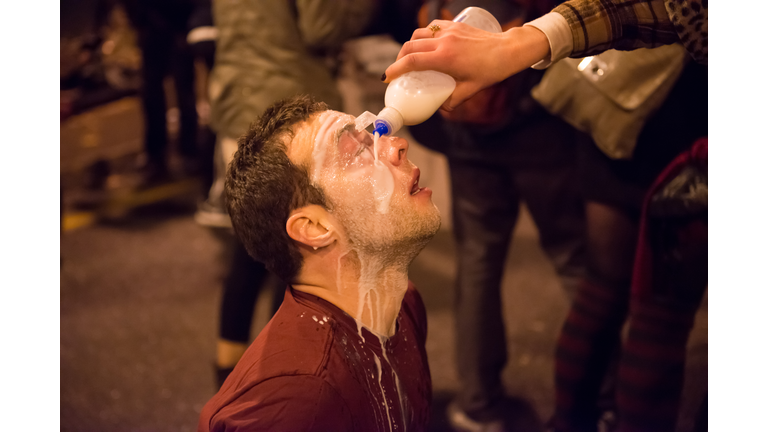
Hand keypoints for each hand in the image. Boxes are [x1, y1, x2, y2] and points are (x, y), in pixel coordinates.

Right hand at [383, 20, 550, 110]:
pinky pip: (431, 28)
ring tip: (409, 58)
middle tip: (397, 71)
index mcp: (446, 59)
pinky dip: (423, 36)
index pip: (412, 61)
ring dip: (409, 46)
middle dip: (398, 59)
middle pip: (410, 47)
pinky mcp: (454, 26)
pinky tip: (425, 44)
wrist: (508, 50)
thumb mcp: (470, 90)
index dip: (395, 70)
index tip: (387, 78)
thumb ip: (452, 101)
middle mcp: (444, 42)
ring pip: (419, 35)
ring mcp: (448, 31)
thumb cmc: (491, 71)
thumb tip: (440, 108)